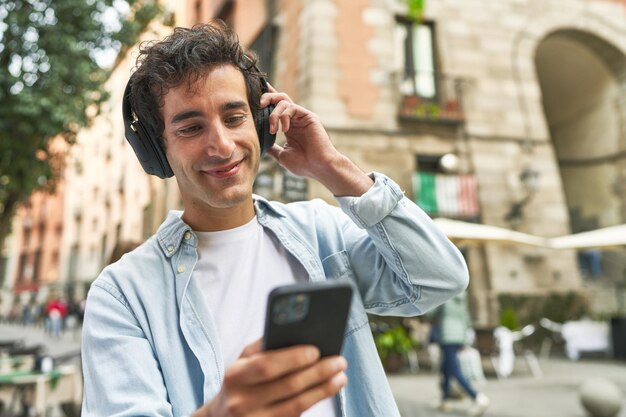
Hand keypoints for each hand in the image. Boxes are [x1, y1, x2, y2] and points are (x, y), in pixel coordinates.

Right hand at [194, 339, 347, 416]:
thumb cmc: (241, 380)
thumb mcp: (242, 361)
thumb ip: (263, 346)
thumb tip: (297, 331)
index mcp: (235, 376)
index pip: (266, 366)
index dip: (293, 358)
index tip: (316, 350)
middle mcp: (242, 402)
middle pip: (287, 386)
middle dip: (317, 372)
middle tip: (339, 361)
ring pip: (297, 405)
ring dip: (323, 389)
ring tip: (341, 376)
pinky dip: (315, 401)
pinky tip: (328, 389)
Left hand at [260, 86, 372, 196]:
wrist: (319, 167)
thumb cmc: (304, 164)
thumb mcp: (282, 156)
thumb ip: (272, 148)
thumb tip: (260, 145)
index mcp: (288, 127)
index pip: (276, 109)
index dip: (266, 100)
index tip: (253, 98)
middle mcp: (294, 120)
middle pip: (278, 99)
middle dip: (267, 98)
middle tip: (259, 105)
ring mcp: (301, 117)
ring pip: (283, 101)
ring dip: (274, 113)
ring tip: (273, 129)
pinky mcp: (308, 116)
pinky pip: (292, 108)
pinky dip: (284, 116)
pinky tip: (284, 129)